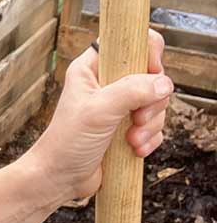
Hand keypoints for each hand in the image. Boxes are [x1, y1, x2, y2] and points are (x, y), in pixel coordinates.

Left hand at [25, 30, 172, 206]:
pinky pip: (154, 126)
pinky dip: (150, 139)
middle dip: (152, 101)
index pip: (132, 43)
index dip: (148, 53)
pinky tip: (134, 150)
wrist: (59, 179)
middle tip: (136, 118)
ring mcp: (119, 107)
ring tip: (131, 140)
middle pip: (152, 76)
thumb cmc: (67, 142)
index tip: (152, 71)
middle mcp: (108, 84)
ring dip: (150, 125)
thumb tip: (164, 84)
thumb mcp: (98, 111)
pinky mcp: (127, 129)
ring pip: (156, 103)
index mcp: (94, 68)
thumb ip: (131, 91)